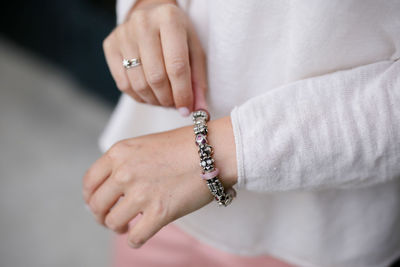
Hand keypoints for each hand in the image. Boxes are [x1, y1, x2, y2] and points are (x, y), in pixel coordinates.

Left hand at [82, 116, 236, 247]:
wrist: (215, 150)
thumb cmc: (186, 145)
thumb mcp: (146, 144)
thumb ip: (127, 162)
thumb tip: (114, 186)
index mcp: (119, 153)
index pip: (90, 182)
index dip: (91, 197)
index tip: (98, 204)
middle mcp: (125, 172)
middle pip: (97, 205)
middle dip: (102, 216)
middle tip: (112, 218)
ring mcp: (141, 193)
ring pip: (113, 222)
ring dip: (119, 227)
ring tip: (128, 226)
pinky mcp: (159, 213)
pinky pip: (135, 237)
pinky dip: (134, 240)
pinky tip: (140, 236)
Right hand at [103, 0, 207, 115]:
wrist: (152, 16)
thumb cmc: (178, 36)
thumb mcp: (195, 51)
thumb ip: (198, 81)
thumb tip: (198, 110)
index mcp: (169, 19)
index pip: (176, 66)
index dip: (182, 93)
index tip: (187, 109)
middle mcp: (143, 23)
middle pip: (156, 77)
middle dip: (168, 99)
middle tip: (175, 105)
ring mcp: (123, 34)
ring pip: (139, 84)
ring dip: (154, 101)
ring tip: (164, 100)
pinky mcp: (110, 45)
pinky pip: (124, 84)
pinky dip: (140, 97)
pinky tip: (150, 95)